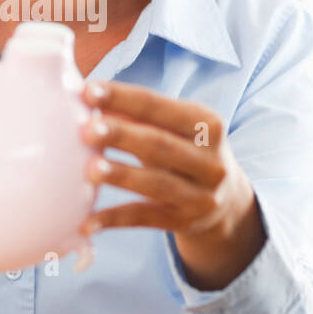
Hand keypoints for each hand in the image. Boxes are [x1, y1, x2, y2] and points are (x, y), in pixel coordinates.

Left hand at [77, 79, 266, 290]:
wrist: (226, 199)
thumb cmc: (184, 150)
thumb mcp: (173, 128)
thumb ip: (136, 115)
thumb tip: (86, 100)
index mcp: (206, 124)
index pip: (158, 107)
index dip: (122, 97)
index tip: (87, 91)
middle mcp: (210, 160)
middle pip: (160, 145)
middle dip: (122, 136)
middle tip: (87, 130)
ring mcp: (201, 195)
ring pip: (156, 184)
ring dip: (121, 175)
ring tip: (90, 169)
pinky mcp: (184, 222)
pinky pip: (145, 219)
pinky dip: (114, 220)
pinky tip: (86, 222)